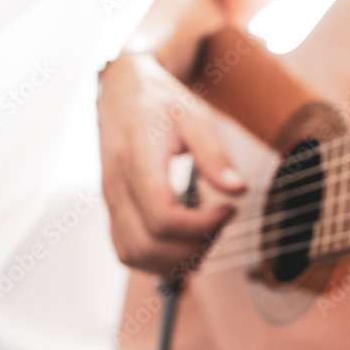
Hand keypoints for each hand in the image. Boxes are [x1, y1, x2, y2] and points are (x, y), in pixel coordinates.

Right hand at [97, 53, 246, 275]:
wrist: (122, 90)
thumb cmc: (161, 101)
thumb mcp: (195, 116)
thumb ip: (214, 155)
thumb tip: (239, 191)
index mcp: (137, 161)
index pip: (163, 218)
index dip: (202, 226)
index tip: (229, 209)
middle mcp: (116, 186)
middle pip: (148, 245)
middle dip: (193, 247)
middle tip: (221, 222)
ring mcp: (110, 200)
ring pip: (133, 255)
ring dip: (175, 259)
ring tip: (206, 234)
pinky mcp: (112, 208)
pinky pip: (126, 249)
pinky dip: (157, 258)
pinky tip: (186, 240)